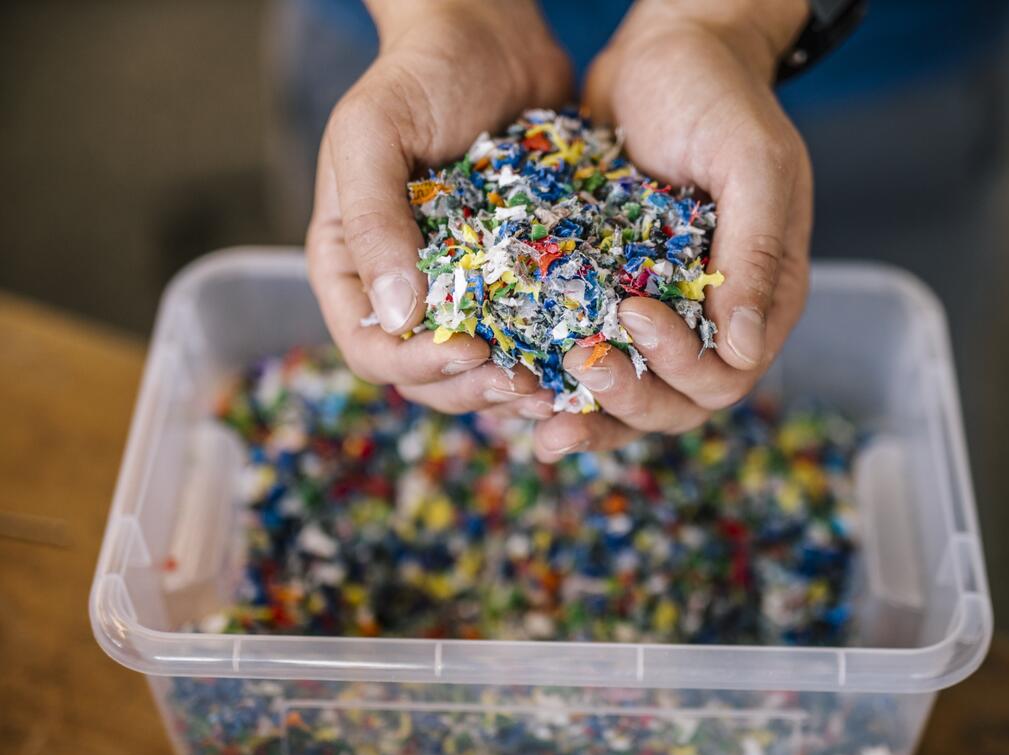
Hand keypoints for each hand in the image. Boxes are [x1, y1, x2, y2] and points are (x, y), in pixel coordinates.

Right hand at [306, 0, 571, 418]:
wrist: (491, 38)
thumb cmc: (419, 75)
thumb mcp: (373, 132)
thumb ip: (371, 219)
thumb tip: (397, 315)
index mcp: (353, 266)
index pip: (371, 348)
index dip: (417, 366)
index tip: (470, 354)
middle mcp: (404, 288)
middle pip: (427, 375)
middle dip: (473, 389)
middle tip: (525, 386)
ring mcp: (461, 289)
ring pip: (479, 370)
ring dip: (514, 390)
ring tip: (558, 389)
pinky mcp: (512, 279)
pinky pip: (526, 336)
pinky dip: (549, 357)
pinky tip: (582, 358)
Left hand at [529, 0, 812, 461]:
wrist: (664, 51)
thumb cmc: (720, 97)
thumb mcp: (752, 163)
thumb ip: (756, 252)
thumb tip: (742, 349)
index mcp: (760, 298)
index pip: (727, 374)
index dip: (680, 366)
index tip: (633, 313)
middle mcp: (711, 320)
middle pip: (676, 403)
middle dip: (628, 396)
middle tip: (580, 363)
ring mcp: (659, 314)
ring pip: (628, 395)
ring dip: (586, 411)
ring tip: (532, 406)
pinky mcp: (606, 298)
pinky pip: (586, 355)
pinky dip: (554, 380)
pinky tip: (516, 384)